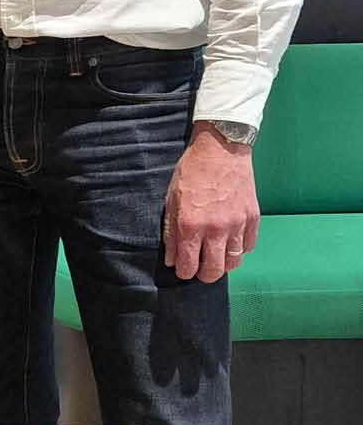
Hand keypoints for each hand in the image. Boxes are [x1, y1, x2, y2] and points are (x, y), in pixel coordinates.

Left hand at [163, 122, 259, 282]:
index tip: (182, 271)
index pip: (189, 264)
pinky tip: (229, 244)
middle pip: (215, 269)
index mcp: (191, 224)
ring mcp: (238, 224)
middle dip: (204, 275)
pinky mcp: (253, 218)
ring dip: (223, 264)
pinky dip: (238, 250)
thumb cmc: (192, 171)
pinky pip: (248, 246)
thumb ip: (171, 232)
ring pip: (234, 261)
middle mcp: (216, 228)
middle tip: (199, 272)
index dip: (184, 272)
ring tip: (214, 259)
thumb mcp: (171, 199)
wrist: (221, 149)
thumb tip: (172, 258)